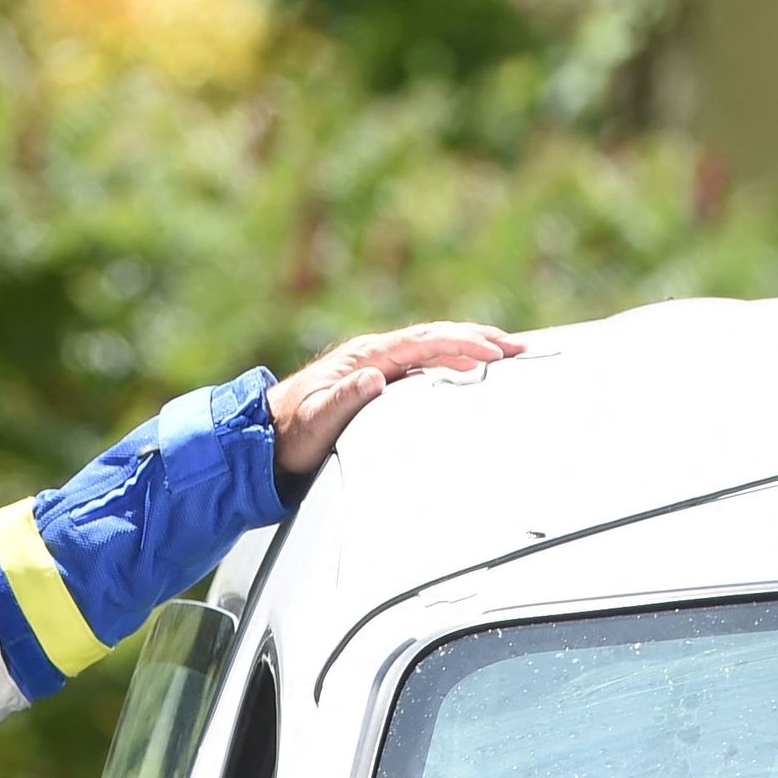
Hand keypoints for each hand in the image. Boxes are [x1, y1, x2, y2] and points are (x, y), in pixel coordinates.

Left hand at [268, 322, 526, 478]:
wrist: (260, 439)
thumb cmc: (288, 435)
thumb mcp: (314, 420)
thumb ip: (343, 399)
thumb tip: (375, 376)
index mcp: (363, 357)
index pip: (423, 342)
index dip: (460, 344)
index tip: (494, 352)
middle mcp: (371, 356)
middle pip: (434, 338)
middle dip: (477, 339)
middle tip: (517, 347)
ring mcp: (374, 367)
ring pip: (430, 349)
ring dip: (467, 348)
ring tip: (505, 354)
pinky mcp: (374, 382)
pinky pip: (421, 365)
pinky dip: (450, 362)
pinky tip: (467, 372)